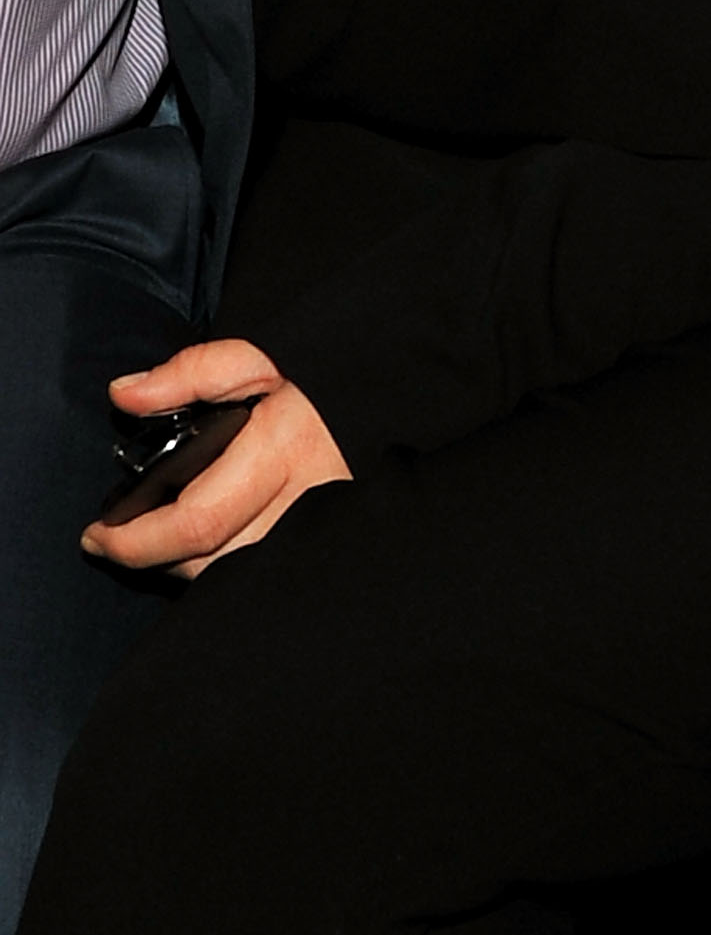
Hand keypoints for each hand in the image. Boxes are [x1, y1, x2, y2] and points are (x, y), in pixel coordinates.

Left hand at [82, 340, 349, 578]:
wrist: (390, 393)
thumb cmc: (323, 379)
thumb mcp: (262, 357)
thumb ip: (193, 371)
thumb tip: (125, 395)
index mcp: (285, 452)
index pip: (197, 523)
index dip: (136, 542)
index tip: (96, 536)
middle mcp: (307, 505)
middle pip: (210, 562)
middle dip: (155, 556)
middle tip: (123, 535)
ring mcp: (321, 535)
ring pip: (234, 577)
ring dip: (187, 564)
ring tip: (165, 534)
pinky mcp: (325, 548)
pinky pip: (260, 574)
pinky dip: (225, 565)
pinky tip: (210, 543)